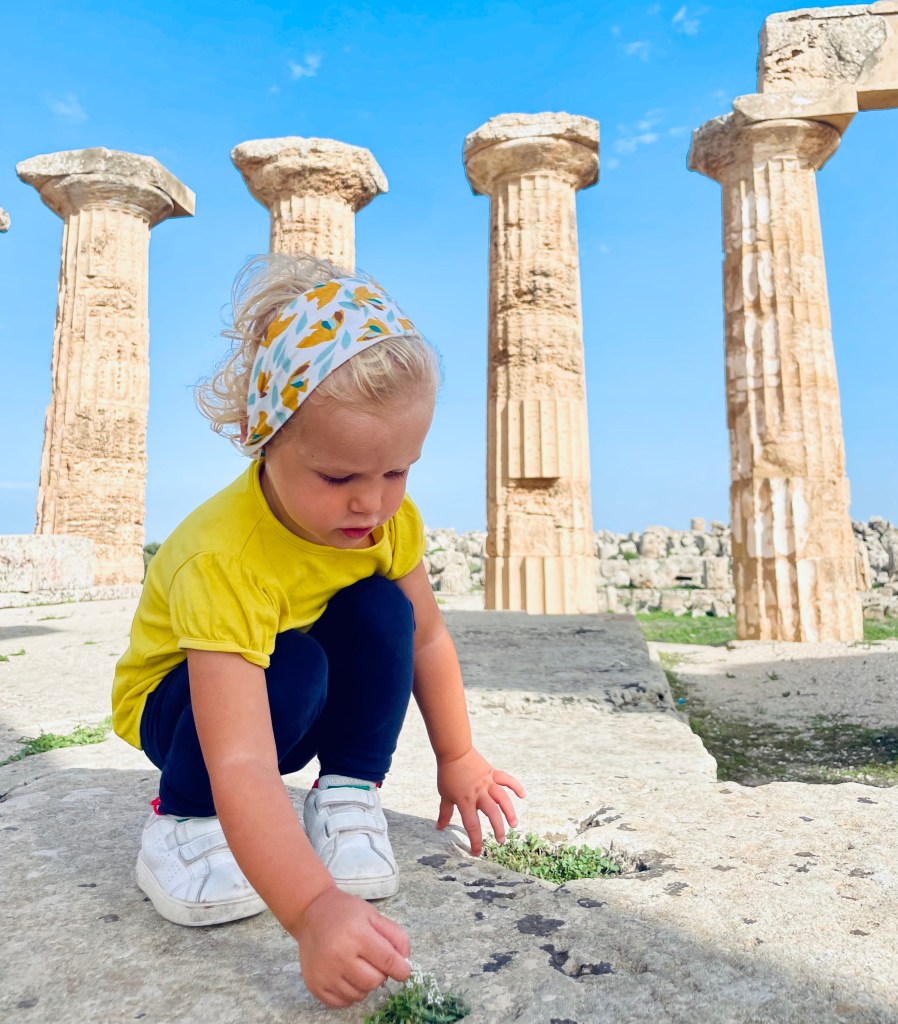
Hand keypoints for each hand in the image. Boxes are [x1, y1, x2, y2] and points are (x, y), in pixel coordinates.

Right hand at [294, 886, 410, 1007]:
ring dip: (365, 984)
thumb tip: (405, 962)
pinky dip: (350, 992)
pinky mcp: (316, 986)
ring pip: (360, 994)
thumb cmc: (345, 913)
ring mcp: (325, 973)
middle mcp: (339, 955)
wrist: (311, 914)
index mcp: (356, 934)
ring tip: (358, 965)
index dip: (401, 969)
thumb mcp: (373, 915)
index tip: (404, 971)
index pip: (387, 961)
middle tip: (373, 961)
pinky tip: (347, 975)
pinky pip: (343, 1002)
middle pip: (374, 981)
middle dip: (380, 973)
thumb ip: (395, 936)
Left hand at [435, 746, 525, 855]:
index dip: (475, 841)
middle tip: (501, 840)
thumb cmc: (448, 774)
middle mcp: (478, 793)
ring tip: (514, 824)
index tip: (477, 853)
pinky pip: (506, 779)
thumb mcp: (444, 795)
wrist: (454, 751)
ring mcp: (487, 783)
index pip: (472, 825)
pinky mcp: (492, 773)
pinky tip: (522, 795)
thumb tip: (439, 828)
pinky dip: (515, 786)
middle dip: (498, 829)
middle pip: (492, 813)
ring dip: (509, 812)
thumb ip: (445, 812)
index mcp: (465, 801)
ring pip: (502, 799)